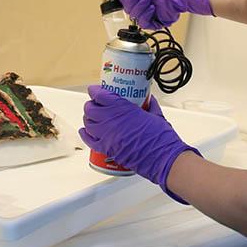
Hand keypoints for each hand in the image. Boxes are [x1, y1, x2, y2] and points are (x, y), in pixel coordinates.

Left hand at [79, 85, 200, 202]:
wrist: (162, 157)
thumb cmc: (161, 138)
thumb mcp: (156, 115)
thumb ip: (150, 105)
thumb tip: (149, 100)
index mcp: (123, 108)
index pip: (100, 95)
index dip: (95, 91)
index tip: (95, 89)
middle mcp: (111, 120)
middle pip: (90, 108)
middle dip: (91, 104)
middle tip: (96, 104)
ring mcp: (107, 135)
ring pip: (88, 123)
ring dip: (88, 118)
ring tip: (92, 116)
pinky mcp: (107, 149)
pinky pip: (89, 140)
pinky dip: (85, 135)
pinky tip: (85, 131)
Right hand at [107, 0, 212, 29]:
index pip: (123, 0)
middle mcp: (142, 4)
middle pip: (127, 8)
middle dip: (131, 0)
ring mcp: (149, 13)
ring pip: (134, 16)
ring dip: (139, 6)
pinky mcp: (156, 21)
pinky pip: (144, 23)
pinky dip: (145, 15)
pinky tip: (152, 7)